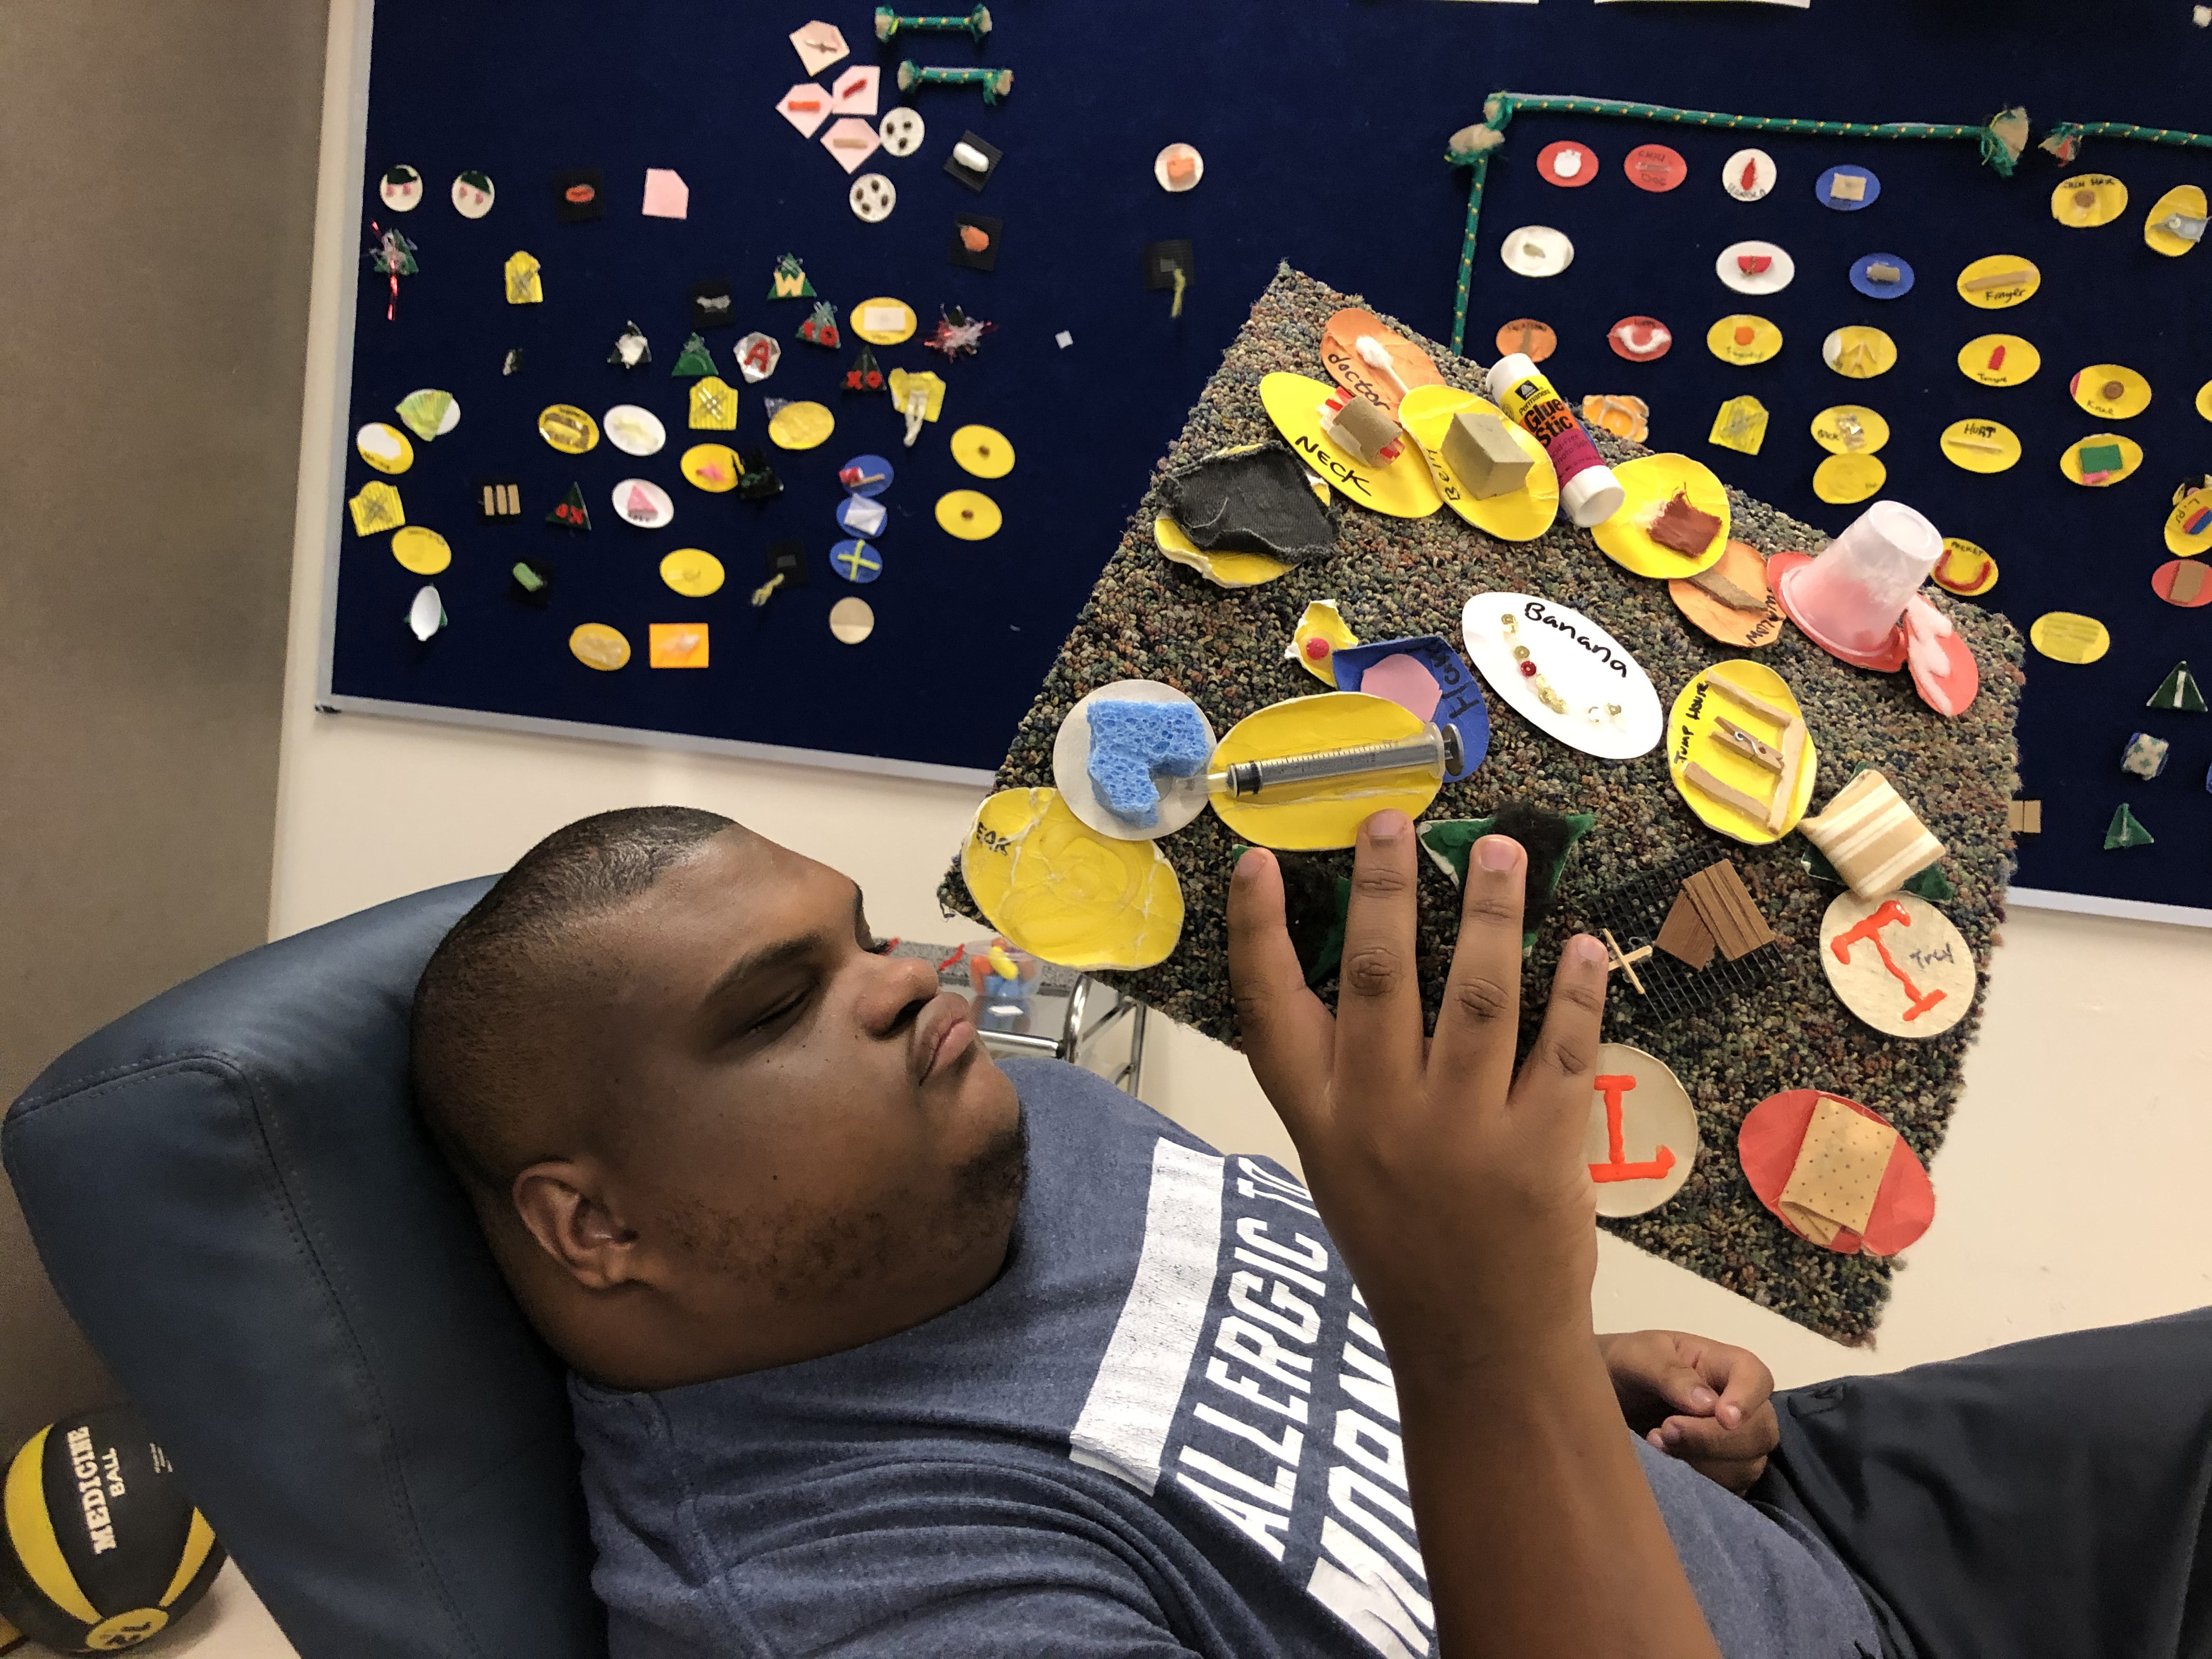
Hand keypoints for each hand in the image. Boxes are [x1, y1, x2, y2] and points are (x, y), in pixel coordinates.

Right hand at [1227, 811, 1609, 1373]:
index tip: (1257, 863)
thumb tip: (1361, 963)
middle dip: (1387, 886)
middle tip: (1393, 820)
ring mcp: (1464, 1133)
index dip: (1258, 932)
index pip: (1271, 1011)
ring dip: (1494, 911)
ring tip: (1502, 853)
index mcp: (1322, 1123)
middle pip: (1382, 974)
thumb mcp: (1341, 1165)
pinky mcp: (1541, 1150)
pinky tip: (1577, 944)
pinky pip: (1561, 1047)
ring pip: (1480, 993)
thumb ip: (1343, 1078)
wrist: (1477, 1348)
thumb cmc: (1405, 1247)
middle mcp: (1383, 1119)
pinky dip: (1574, 990)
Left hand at [1598, 1330, 1778, 1494]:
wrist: (1603, 1399)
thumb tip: (1708, 1405)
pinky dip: (1700, 1485)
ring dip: (1703, 1463)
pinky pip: (1731, 1489)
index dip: (1747, 1399)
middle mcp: (1739, 1407)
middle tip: (1665, 1429)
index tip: (1724, 1417)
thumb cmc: (1625, 1367)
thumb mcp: (1638, 1357)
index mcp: (1724, 1366)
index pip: (1757, 1378)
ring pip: (1748, 1465)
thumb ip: (1670, 1373)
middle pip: (1760, 1430)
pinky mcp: (1722, 1474)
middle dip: (1713, 1438)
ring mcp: (1735, 1444)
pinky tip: (1667, 1469)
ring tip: (1655, 1444)